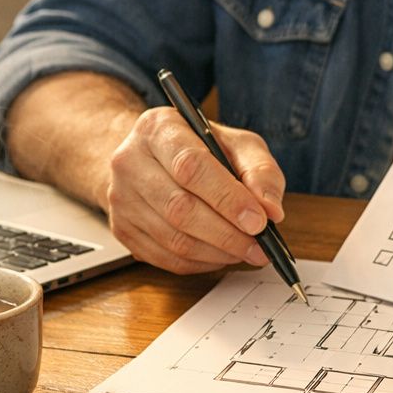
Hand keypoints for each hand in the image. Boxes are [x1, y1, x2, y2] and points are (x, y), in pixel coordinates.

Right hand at [103, 106, 286, 273]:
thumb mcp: (237, 144)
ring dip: (217, 253)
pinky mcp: (121, 229)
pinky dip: (200, 263)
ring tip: (247, 252)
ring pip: (172, 239)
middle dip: (227, 234)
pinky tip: (221, 255)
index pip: (190, 167)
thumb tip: (271, 210)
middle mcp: (130, 162)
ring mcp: (120, 198)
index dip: (227, 198)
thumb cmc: (200, 148)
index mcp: (159, 129)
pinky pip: (165, 258)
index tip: (259, 221)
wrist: (153, 157)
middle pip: (179, 208)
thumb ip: (260, 171)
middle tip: (260, 247)